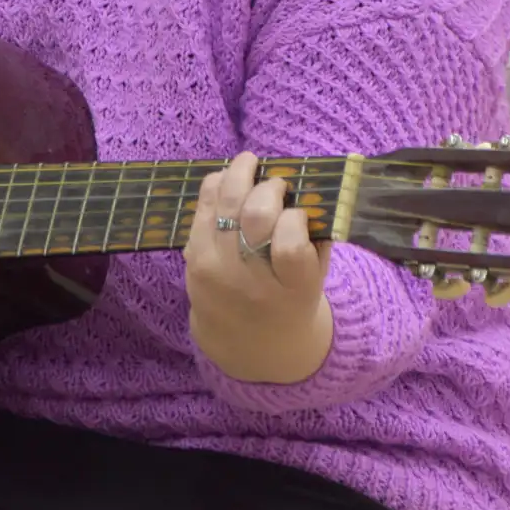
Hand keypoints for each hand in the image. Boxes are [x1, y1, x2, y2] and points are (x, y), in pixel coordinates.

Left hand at [183, 151, 334, 383]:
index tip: (299, 213)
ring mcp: (215, 270)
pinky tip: (228, 178)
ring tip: (249, 162)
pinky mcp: (192, 259)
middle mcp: (249, 282)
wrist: (250, 346)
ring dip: (238, 175)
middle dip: (268, 188)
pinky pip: (201, 209)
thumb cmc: (292, 301)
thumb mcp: (317, 279)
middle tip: (277, 183)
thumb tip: (309, 187)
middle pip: (255, 216)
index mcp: (292, 291)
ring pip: (225, 204)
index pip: (290, 245)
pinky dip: (216, 187)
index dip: (295, 218)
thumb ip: (316, 238)